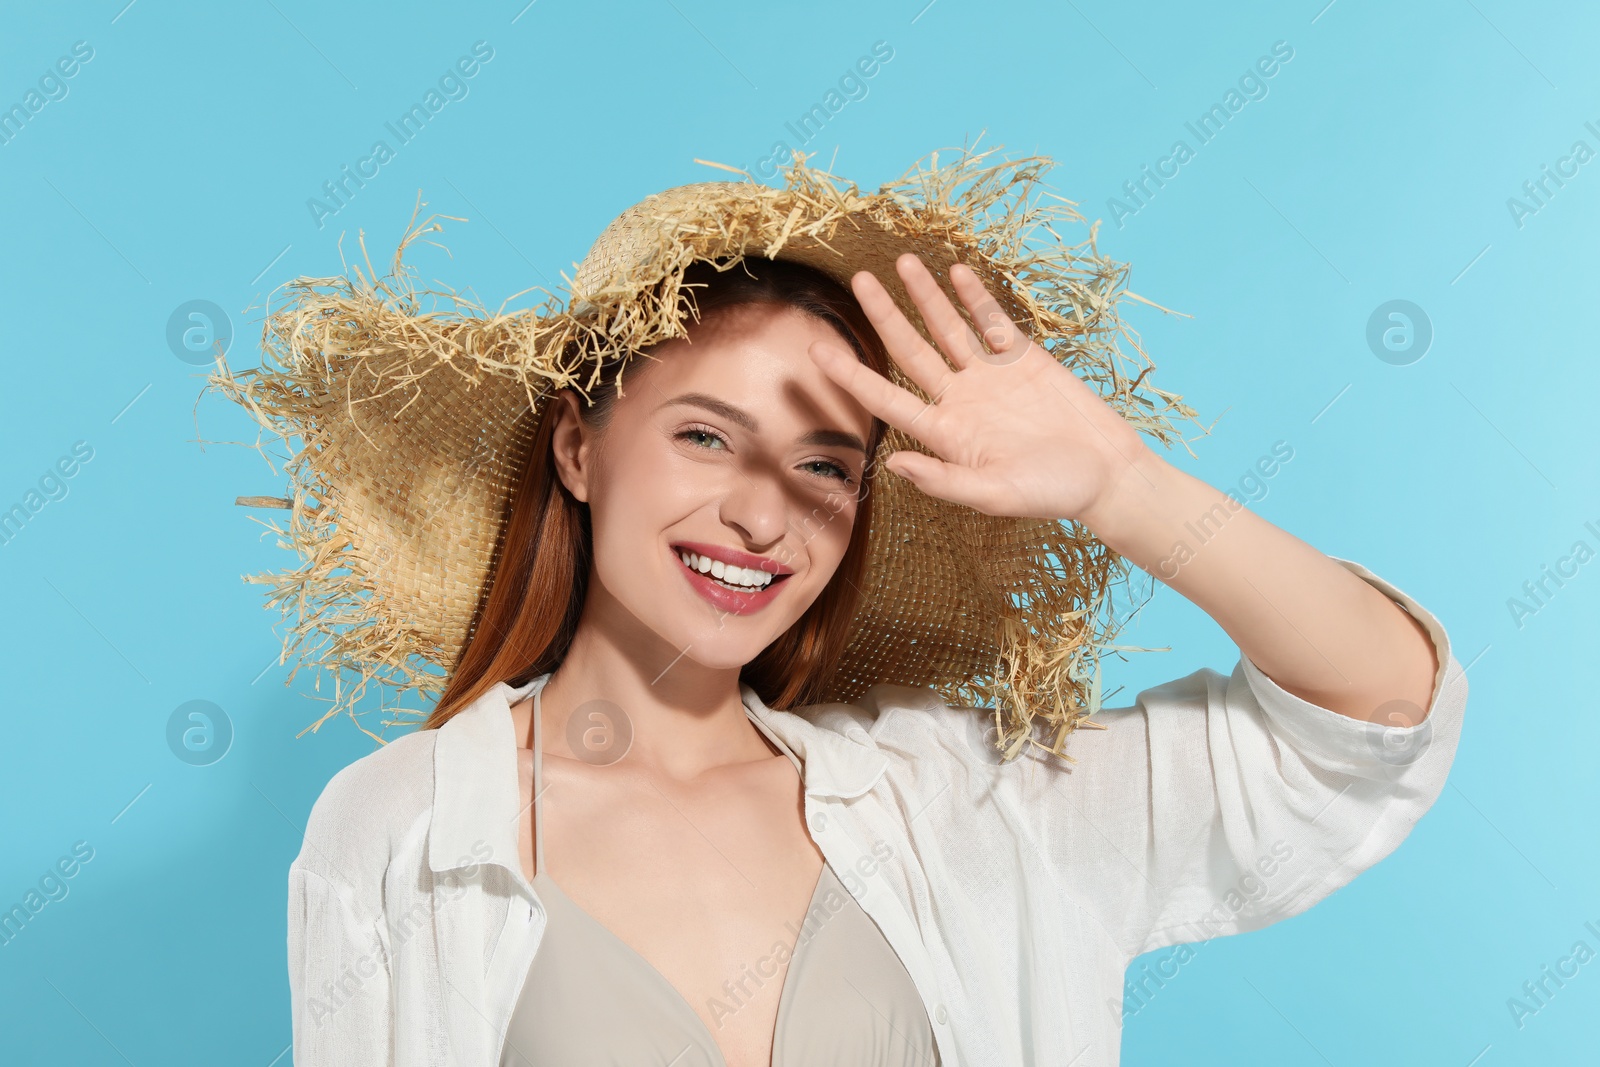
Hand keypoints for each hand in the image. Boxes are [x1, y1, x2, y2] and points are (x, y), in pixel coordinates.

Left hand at [807, 252, 1154, 524]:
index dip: (850, 374)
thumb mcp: (995, 494)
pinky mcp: (1025, 358)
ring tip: (903, 261)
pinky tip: (956, 273)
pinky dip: (975, 297)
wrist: (1108, 474)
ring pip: (949, 327)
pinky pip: (992, 321)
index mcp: (945, 433)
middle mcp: (960, 399)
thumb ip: (945, 480)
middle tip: (858, 279)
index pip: (886, 398)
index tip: (815, 349)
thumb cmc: (1052, 493)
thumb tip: (893, 465)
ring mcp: (991, 376)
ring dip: (926, 295)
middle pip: (910, 350)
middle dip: (885, 315)